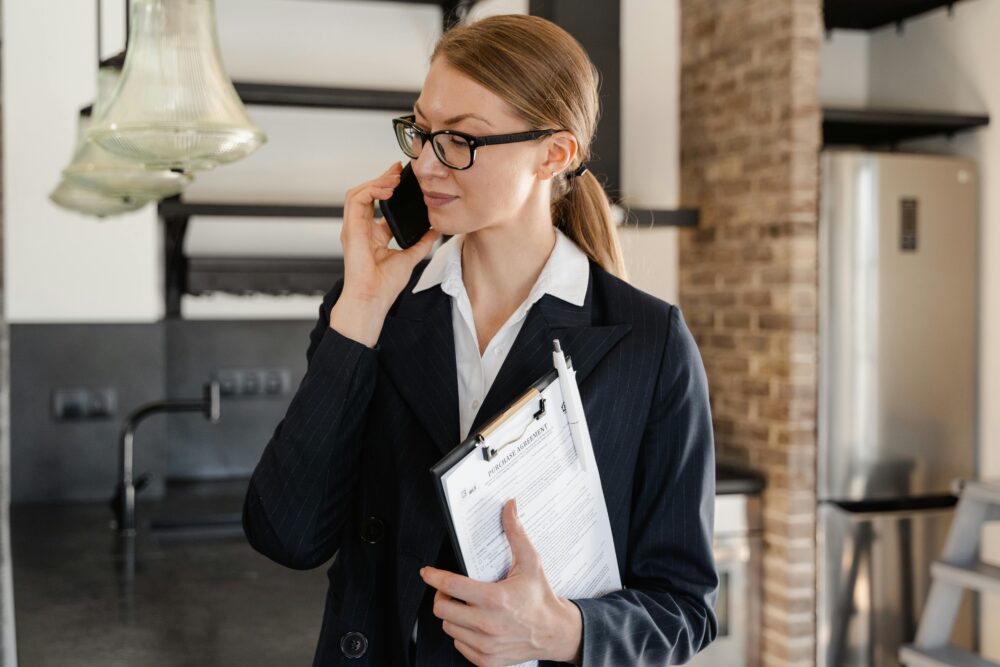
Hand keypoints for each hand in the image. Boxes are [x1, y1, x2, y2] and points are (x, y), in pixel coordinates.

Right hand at [339, 161, 440, 308]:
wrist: (372, 299)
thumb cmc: (384, 286)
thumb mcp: (410, 257)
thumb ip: (422, 242)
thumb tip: (436, 230)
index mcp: (373, 235)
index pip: (377, 203)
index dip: (388, 188)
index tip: (403, 178)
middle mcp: (361, 229)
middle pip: (366, 193)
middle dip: (382, 178)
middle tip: (398, 169)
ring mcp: (353, 228)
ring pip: (358, 192)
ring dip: (376, 181)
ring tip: (394, 177)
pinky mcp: (351, 229)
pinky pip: (357, 200)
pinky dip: (371, 190)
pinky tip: (387, 188)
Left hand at [420, 499, 582, 665]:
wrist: (555, 633)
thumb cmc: (541, 597)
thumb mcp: (530, 562)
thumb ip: (516, 533)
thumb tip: (509, 507)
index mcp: (494, 599)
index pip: (451, 586)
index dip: (434, 577)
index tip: (427, 573)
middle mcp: (487, 624)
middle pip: (442, 608)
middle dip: (442, 596)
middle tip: (451, 590)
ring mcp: (485, 644)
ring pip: (448, 627)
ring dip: (453, 615)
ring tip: (468, 607)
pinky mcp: (486, 659)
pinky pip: (458, 643)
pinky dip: (462, 633)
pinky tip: (476, 624)